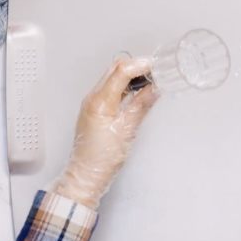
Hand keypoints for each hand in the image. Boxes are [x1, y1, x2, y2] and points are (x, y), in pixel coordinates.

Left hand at [52, 58, 158, 209]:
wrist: (85, 175)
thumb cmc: (101, 159)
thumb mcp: (127, 130)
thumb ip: (141, 105)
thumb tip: (154, 89)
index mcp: (99, 101)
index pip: (121, 71)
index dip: (140, 65)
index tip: (156, 67)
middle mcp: (92, 98)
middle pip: (115, 69)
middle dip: (136, 67)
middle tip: (155, 73)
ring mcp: (92, 103)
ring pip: (113, 77)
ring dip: (131, 75)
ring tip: (149, 82)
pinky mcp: (95, 109)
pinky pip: (111, 88)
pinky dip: (125, 86)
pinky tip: (136, 93)